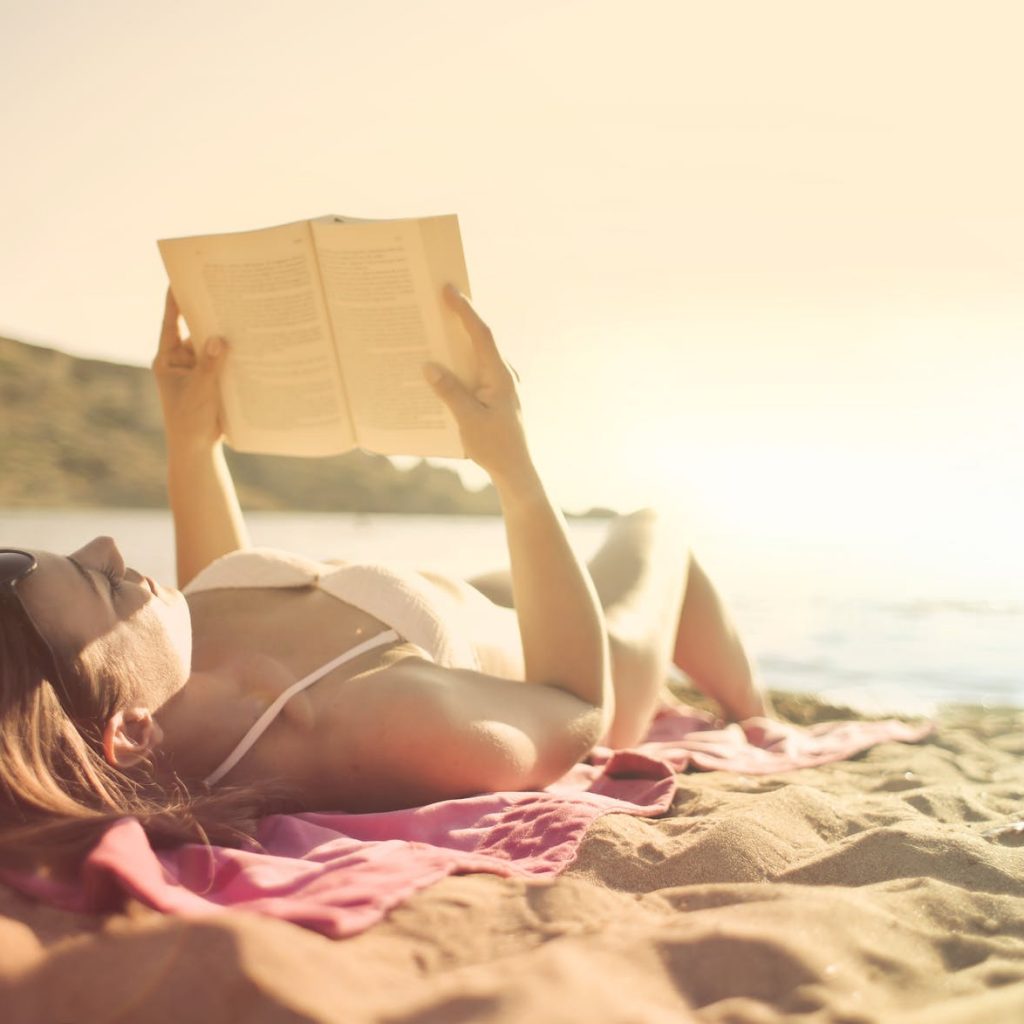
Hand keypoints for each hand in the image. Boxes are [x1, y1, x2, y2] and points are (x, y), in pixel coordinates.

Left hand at [152, 289, 227, 449]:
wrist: (196, 449)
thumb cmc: (190, 421)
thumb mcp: (200, 391)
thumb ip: (209, 365)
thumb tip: (219, 338)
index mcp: (167, 359)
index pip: (170, 322)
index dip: (174, 300)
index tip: (179, 277)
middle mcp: (181, 361)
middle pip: (194, 330)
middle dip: (208, 315)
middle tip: (223, 292)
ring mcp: (197, 370)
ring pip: (211, 346)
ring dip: (224, 336)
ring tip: (242, 316)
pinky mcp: (212, 380)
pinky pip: (223, 361)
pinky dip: (233, 355)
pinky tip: (250, 344)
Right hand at [423, 286, 532, 484]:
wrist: (516, 471)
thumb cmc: (495, 447)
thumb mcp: (468, 421)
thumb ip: (449, 392)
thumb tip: (429, 367)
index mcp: (500, 375)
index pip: (481, 334)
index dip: (464, 310)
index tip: (448, 289)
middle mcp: (502, 374)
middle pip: (477, 338)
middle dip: (456, 318)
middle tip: (434, 298)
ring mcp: (499, 384)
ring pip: (474, 355)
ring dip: (454, 342)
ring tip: (430, 326)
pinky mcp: (493, 394)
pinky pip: (472, 371)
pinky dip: (456, 364)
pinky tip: (437, 366)